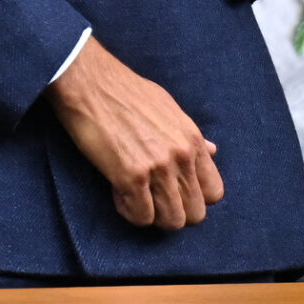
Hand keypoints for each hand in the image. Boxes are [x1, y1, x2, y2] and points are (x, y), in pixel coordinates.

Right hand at [46, 38, 223, 229]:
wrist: (89, 82)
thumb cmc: (125, 92)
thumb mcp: (168, 108)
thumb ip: (190, 136)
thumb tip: (211, 150)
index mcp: (192, 139)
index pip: (214, 192)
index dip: (194, 197)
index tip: (174, 191)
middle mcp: (181, 156)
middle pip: (195, 214)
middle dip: (173, 212)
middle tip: (152, 198)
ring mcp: (158, 167)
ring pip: (172, 221)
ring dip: (152, 215)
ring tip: (135, 196)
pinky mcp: (131, 175)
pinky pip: (141, 216)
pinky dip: (129, 211)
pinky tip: (118, 191)